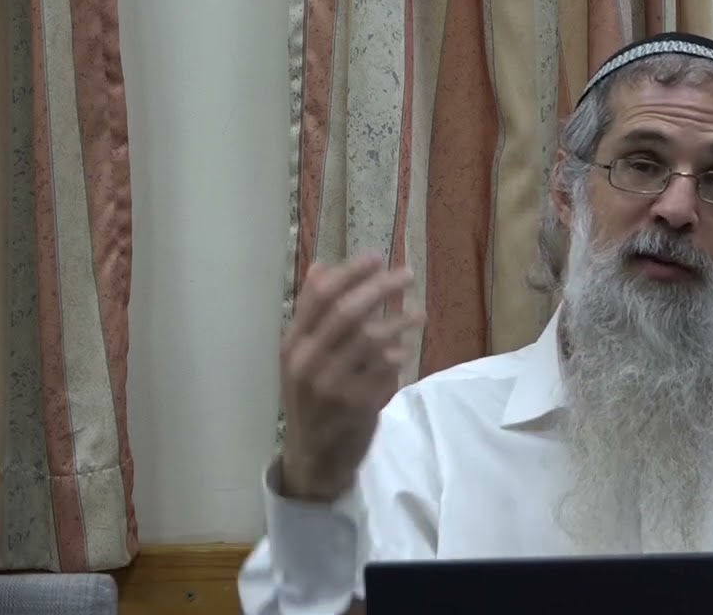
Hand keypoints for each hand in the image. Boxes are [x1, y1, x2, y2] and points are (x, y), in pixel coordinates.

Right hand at [278, 253, 424, 501]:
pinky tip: (404, 351)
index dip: (351, 273)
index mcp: (293, 345)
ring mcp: (332, 386)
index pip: (321, 298)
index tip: (376, 256)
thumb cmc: (312, 398)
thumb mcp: (301, 356)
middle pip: (348, 313)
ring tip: (418, 314)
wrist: (314, 457)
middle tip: (406, 274)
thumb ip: (312, 313)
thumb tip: (321, 266)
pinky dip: (397, 357)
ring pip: (371, 340)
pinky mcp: (357, 406)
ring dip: (399, 322)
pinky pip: (386, 371)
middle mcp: (308, 363)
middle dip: (380, 288)